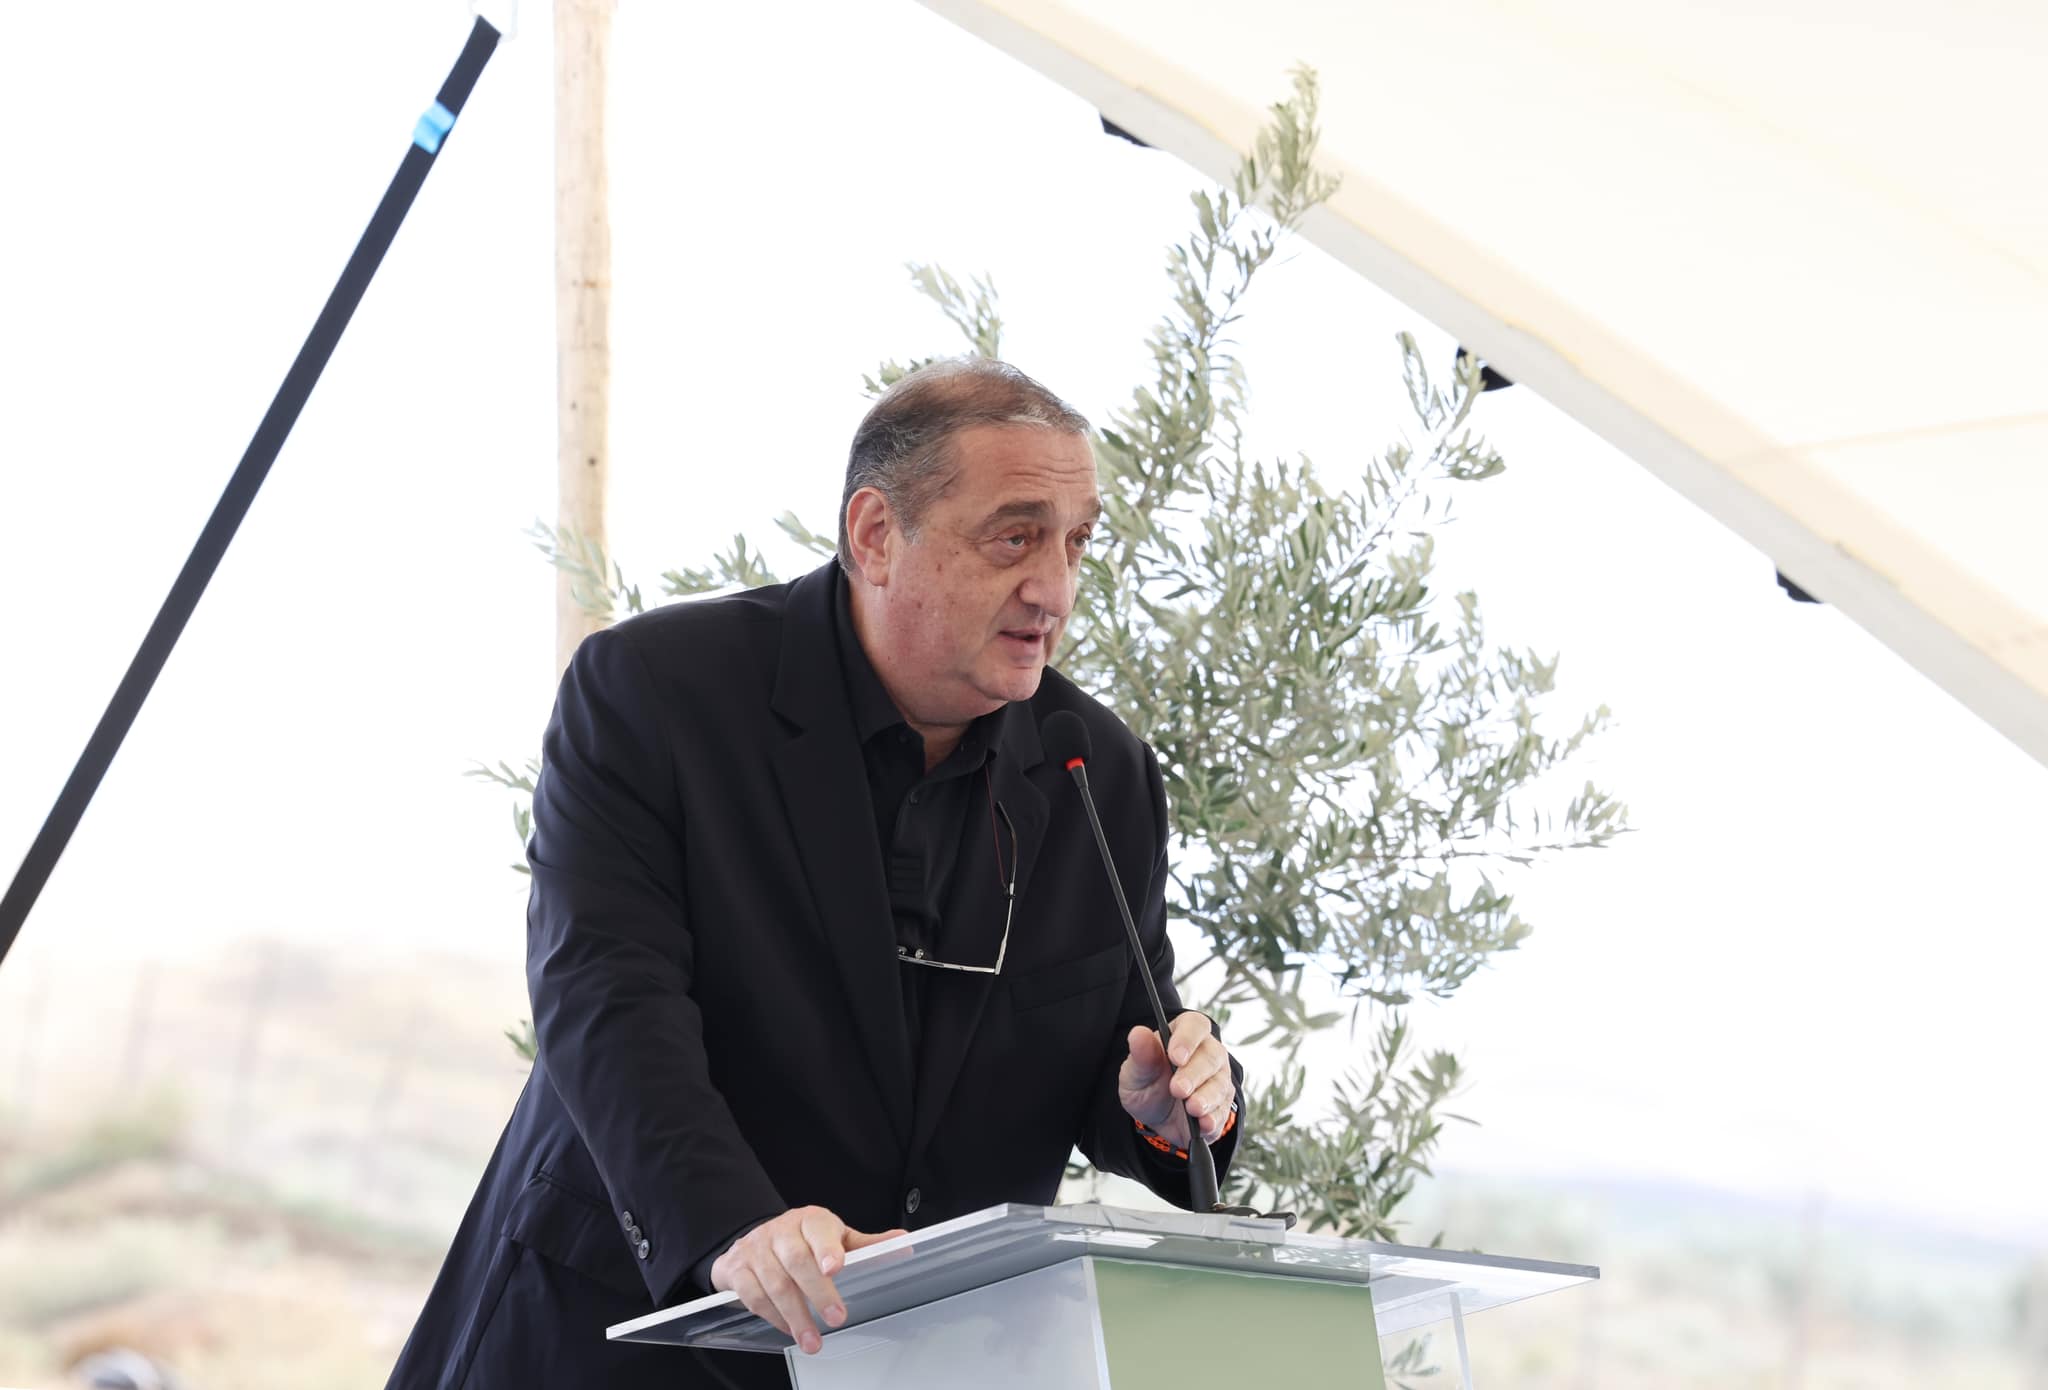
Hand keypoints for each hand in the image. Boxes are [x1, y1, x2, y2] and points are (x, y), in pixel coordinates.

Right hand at [708, 1206, 906, 1354]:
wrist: (752, 1239)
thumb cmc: (802, 1240)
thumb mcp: (835, 1237)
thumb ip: (866, 1245)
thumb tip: (903, 1244)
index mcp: (809, 1220)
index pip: (817, 1228)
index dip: (827, 1248)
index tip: (836, 1267)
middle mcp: (780, 1231)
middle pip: (796, 1260)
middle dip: (817, 1292)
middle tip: (837, 1318)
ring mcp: (756, 1250)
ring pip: (774, 1283)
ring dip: (795, 1316)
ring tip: (813, 1340)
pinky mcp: (736, 1270)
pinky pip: (753, 1297)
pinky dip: (772, 1317)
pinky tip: (789, 1330)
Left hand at [1118, 1012, 1232, 1148]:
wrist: (1154, 1114)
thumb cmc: (1148, 1082)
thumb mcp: (1136, 1070)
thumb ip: (1141, 1055)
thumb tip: (1137, 1033)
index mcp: (1185, 1033)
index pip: (1195, 1025)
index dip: (1188, 1039)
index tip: (1175, 1056)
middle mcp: (1208, 1052)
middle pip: (1211, 1056)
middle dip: (1194, 1074)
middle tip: (1178, 1089)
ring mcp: (1219, 1079)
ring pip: (1220, 1085)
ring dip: (1206, 1098)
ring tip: (1191, 1108)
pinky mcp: (1222, 1106)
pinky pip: (1223, 1111)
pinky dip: (1213, 1118)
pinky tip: (1204, 1123)